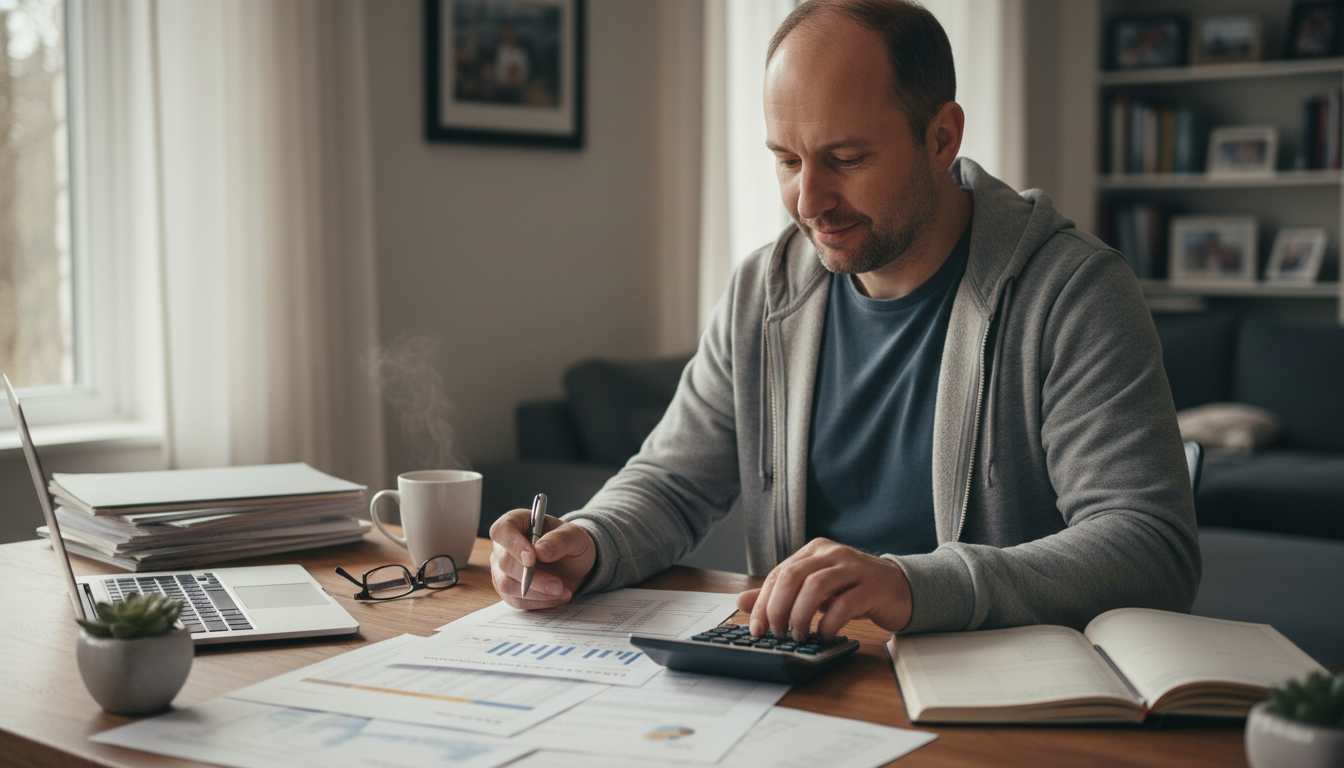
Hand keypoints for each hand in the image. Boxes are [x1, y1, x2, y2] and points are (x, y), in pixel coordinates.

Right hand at [489, 508, 596, 609]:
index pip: (502, 531)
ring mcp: (502, 570)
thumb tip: (539, 550)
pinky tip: (556, 596)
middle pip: (504, 563)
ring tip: (562, 591)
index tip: (532, 558)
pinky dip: (539, 602)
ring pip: (507, 585)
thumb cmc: (569, 543)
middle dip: (533, 577)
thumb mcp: (575, 536)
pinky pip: (517, 601)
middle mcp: (503, 547)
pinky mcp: (509, 591)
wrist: (573, 564)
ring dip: (537, 592)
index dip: (514, 545)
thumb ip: (559, 540)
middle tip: (558, 585)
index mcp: (515, 523)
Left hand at [736, 537, 912, 640]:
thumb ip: (780, 595)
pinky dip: (829, 622)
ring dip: (801, 615)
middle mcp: (832, 553)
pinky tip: (824, 635)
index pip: (779, 573)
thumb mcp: (815, 591)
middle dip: (778, 608)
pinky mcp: (872, 587)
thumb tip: (741, 602)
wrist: (900, 589)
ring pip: (816, 586)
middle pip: (793, 576)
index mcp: (814, 550)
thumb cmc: (853, 590)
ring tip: (798, 635)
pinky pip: (845, 603)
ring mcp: (854, 568)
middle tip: (776, 633)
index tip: (757, 629)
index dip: (763, 603)